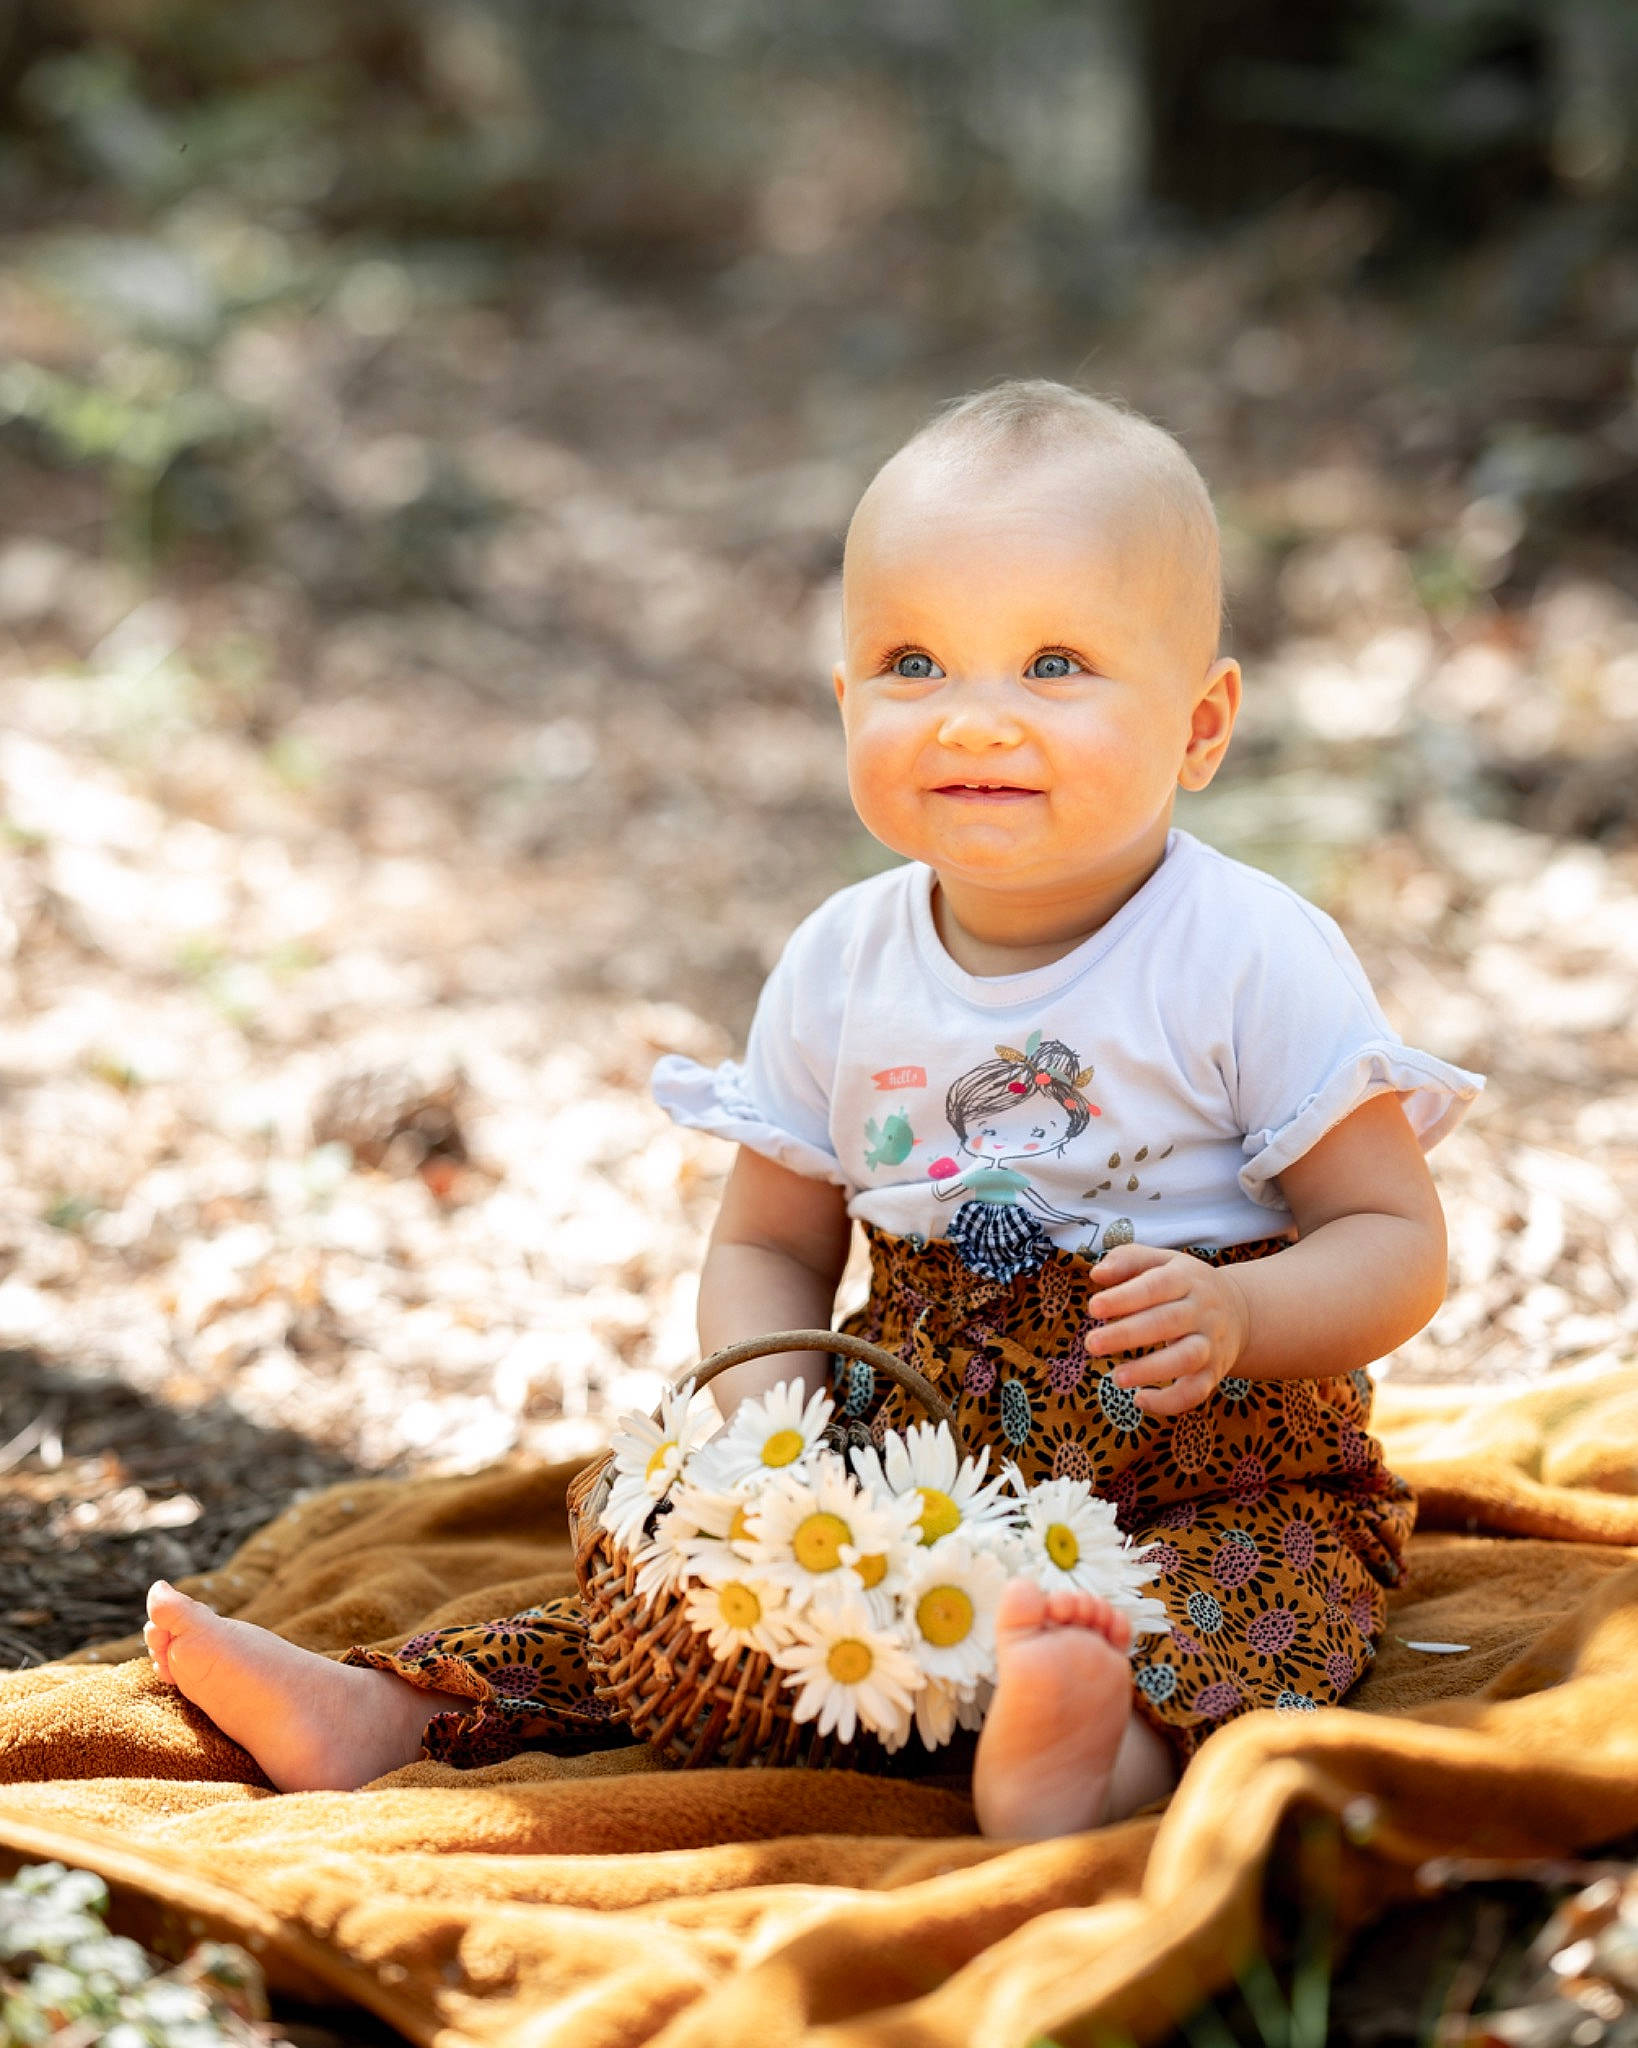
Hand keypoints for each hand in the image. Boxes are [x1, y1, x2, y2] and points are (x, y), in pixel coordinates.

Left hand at [1084, 1245, 1250, 1415]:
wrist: (1241, 1311)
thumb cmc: (1185, 1284)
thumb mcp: (1162, 1262)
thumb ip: (1128, 1260)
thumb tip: (1096, 1274)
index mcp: (1186, 1278)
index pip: (1155, 1286)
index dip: (1124, 1297)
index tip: (1094, 1308)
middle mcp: (1202, 1310)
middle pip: (1167, 1322)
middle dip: (1127, 1335)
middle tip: (1091, 1344)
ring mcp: (1211, 1343)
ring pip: (1186, 1359)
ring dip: (1150, 1370)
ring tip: (1116, 1377)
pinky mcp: (1214, 1372)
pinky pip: (1196, 1392)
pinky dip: (1169, 1402)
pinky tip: (1140, 1400)